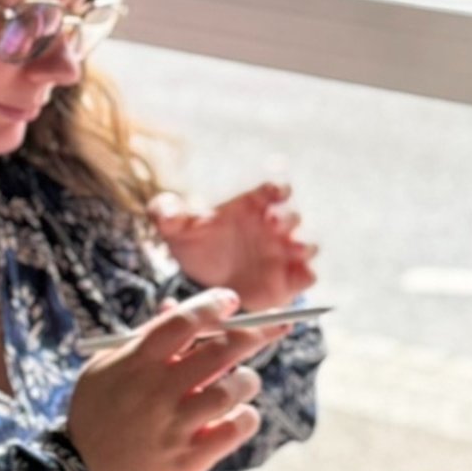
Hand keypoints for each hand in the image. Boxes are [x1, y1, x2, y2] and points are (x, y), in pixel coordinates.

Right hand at [66, 291, 275, 470]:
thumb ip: (144, 338)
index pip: (184, 322)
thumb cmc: (99, 412)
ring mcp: (175, 427)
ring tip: (243, 380)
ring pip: (233, 390)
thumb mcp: (107, 368)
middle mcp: (158, 392)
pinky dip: (246, 417)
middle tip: (270, 328)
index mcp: (136, 363)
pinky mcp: (189, 459)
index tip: (232, 300)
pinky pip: (237, 429)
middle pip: (220, 351)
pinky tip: (239, 413)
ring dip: (247, 379)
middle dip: (253, 334)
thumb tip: (177, 306)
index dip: (213, 305)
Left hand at [151, 182, 316, 309]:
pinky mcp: (288, 281)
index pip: (272, 190)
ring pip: (307, 245)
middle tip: (272, 225)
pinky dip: (304, 277)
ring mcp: (284, 254)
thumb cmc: (196, 245)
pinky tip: (293, 280)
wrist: (204, 281)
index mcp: (252, 206)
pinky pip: (306, 277)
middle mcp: (274, 227)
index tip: (276, 192)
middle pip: (291, 217)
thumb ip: (167, 214)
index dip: (277, 189)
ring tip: (292, 251)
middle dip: (286, 219)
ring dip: (303, 247)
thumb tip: (165, 213)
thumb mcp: (175, 228)